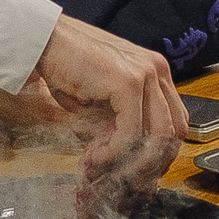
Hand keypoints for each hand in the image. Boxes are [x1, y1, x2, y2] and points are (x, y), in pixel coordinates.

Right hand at [29, 15, 186, 177]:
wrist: (42, 41)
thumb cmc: (65, 66)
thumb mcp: (100, 100)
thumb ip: (118, 123)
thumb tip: (124, 158)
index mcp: (156, 71)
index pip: (176, 121)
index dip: (161, 152)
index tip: (138, 170)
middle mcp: (157, 70)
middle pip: (176, 131)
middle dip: (152, 162)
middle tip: (125, 178)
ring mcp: (146, 74)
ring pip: (160, 136)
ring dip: (133, 162)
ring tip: (104, 167)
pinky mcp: (127, 83)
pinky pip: (131, 132)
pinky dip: (115, 152)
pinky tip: (96, 156)